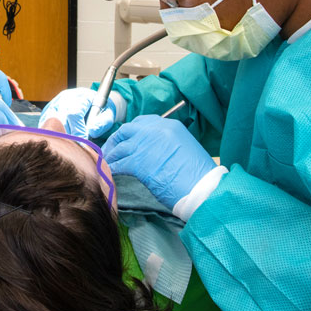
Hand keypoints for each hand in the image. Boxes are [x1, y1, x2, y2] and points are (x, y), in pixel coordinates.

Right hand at [38, 88, 117, 138]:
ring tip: (68, 145)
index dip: (78, 130)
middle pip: (60, 118)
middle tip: (75, 147)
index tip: (83, 141)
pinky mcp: (48, 111)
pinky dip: (52, 134)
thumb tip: (92, 131)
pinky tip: (61, 141)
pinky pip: (45, 124)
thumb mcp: (109, 115)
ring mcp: (55, 103)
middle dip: (67, 135)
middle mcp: (65, 97)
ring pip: (50, 122)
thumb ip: (102, 123)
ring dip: (58, 135)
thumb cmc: (102, 110)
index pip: (75, 114)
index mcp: (81, 95)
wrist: (94, 104)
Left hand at [101, 115, 215, 209]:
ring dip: (112, 155)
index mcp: (170, 125)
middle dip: (116, 139)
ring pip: (120, 147)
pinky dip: (112, 167)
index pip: (143, 122)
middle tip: (111, 149)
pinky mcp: (138, 162)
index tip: (126, 139)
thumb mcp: (184, 148)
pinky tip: (110, 172)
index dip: (131, 131)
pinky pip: (119, 163)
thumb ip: (166, 144)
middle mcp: (156, 130)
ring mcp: (145, 144)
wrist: (203, 188)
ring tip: (108, 162)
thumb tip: (151, 150)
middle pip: (127, 130)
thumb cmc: (198, 175)